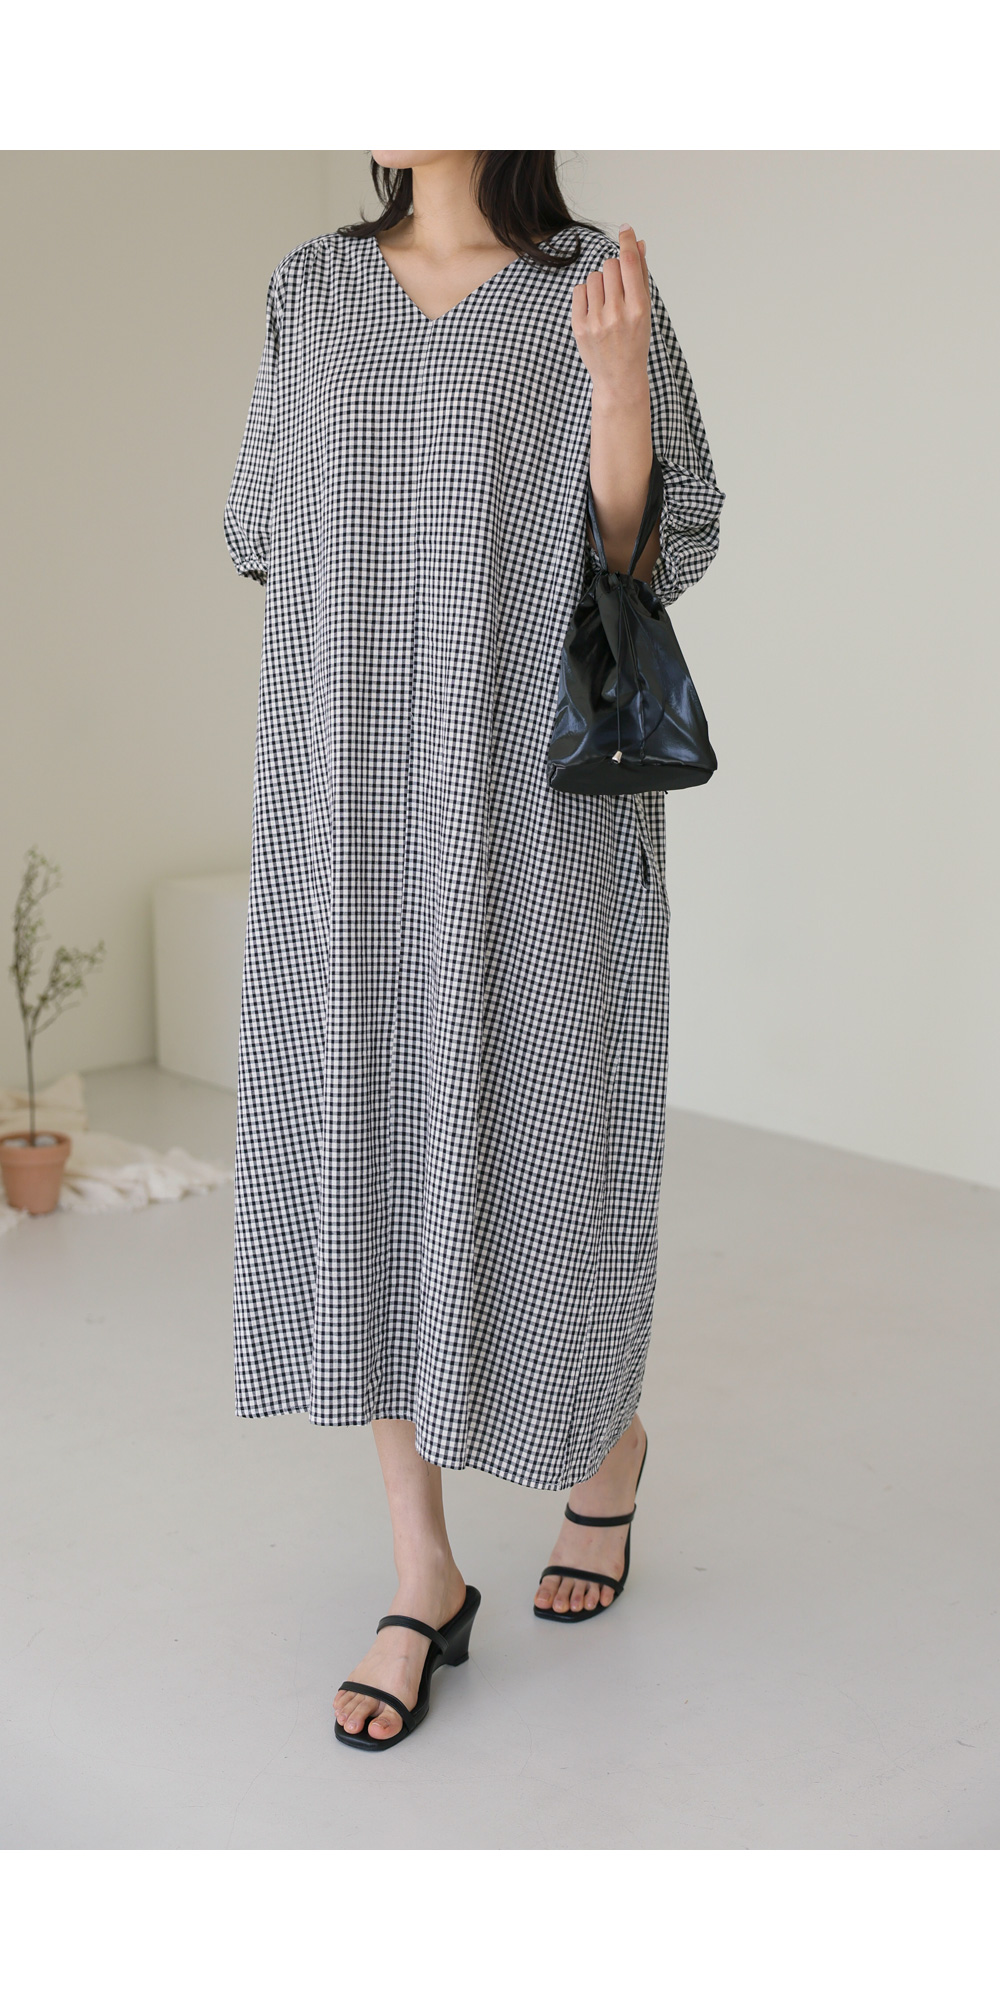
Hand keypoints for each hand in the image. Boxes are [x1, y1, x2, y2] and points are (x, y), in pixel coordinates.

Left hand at [571, 225, 651, 402]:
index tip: (625, 228)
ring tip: (607, 303)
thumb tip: (637, 243)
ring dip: (600, 283)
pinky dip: (587, 295)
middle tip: (619, 290)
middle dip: (615, 270)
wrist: (619, 378)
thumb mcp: (644, 310)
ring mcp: (596, 321)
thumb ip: (640, 276)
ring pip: (594, 276)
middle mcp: (617, 314)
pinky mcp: (579, 326)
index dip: (627, 242)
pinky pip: (580, 290)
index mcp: (638, 308)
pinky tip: (594, 310)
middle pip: (611, 265)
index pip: (630, 263)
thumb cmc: (635, 340)